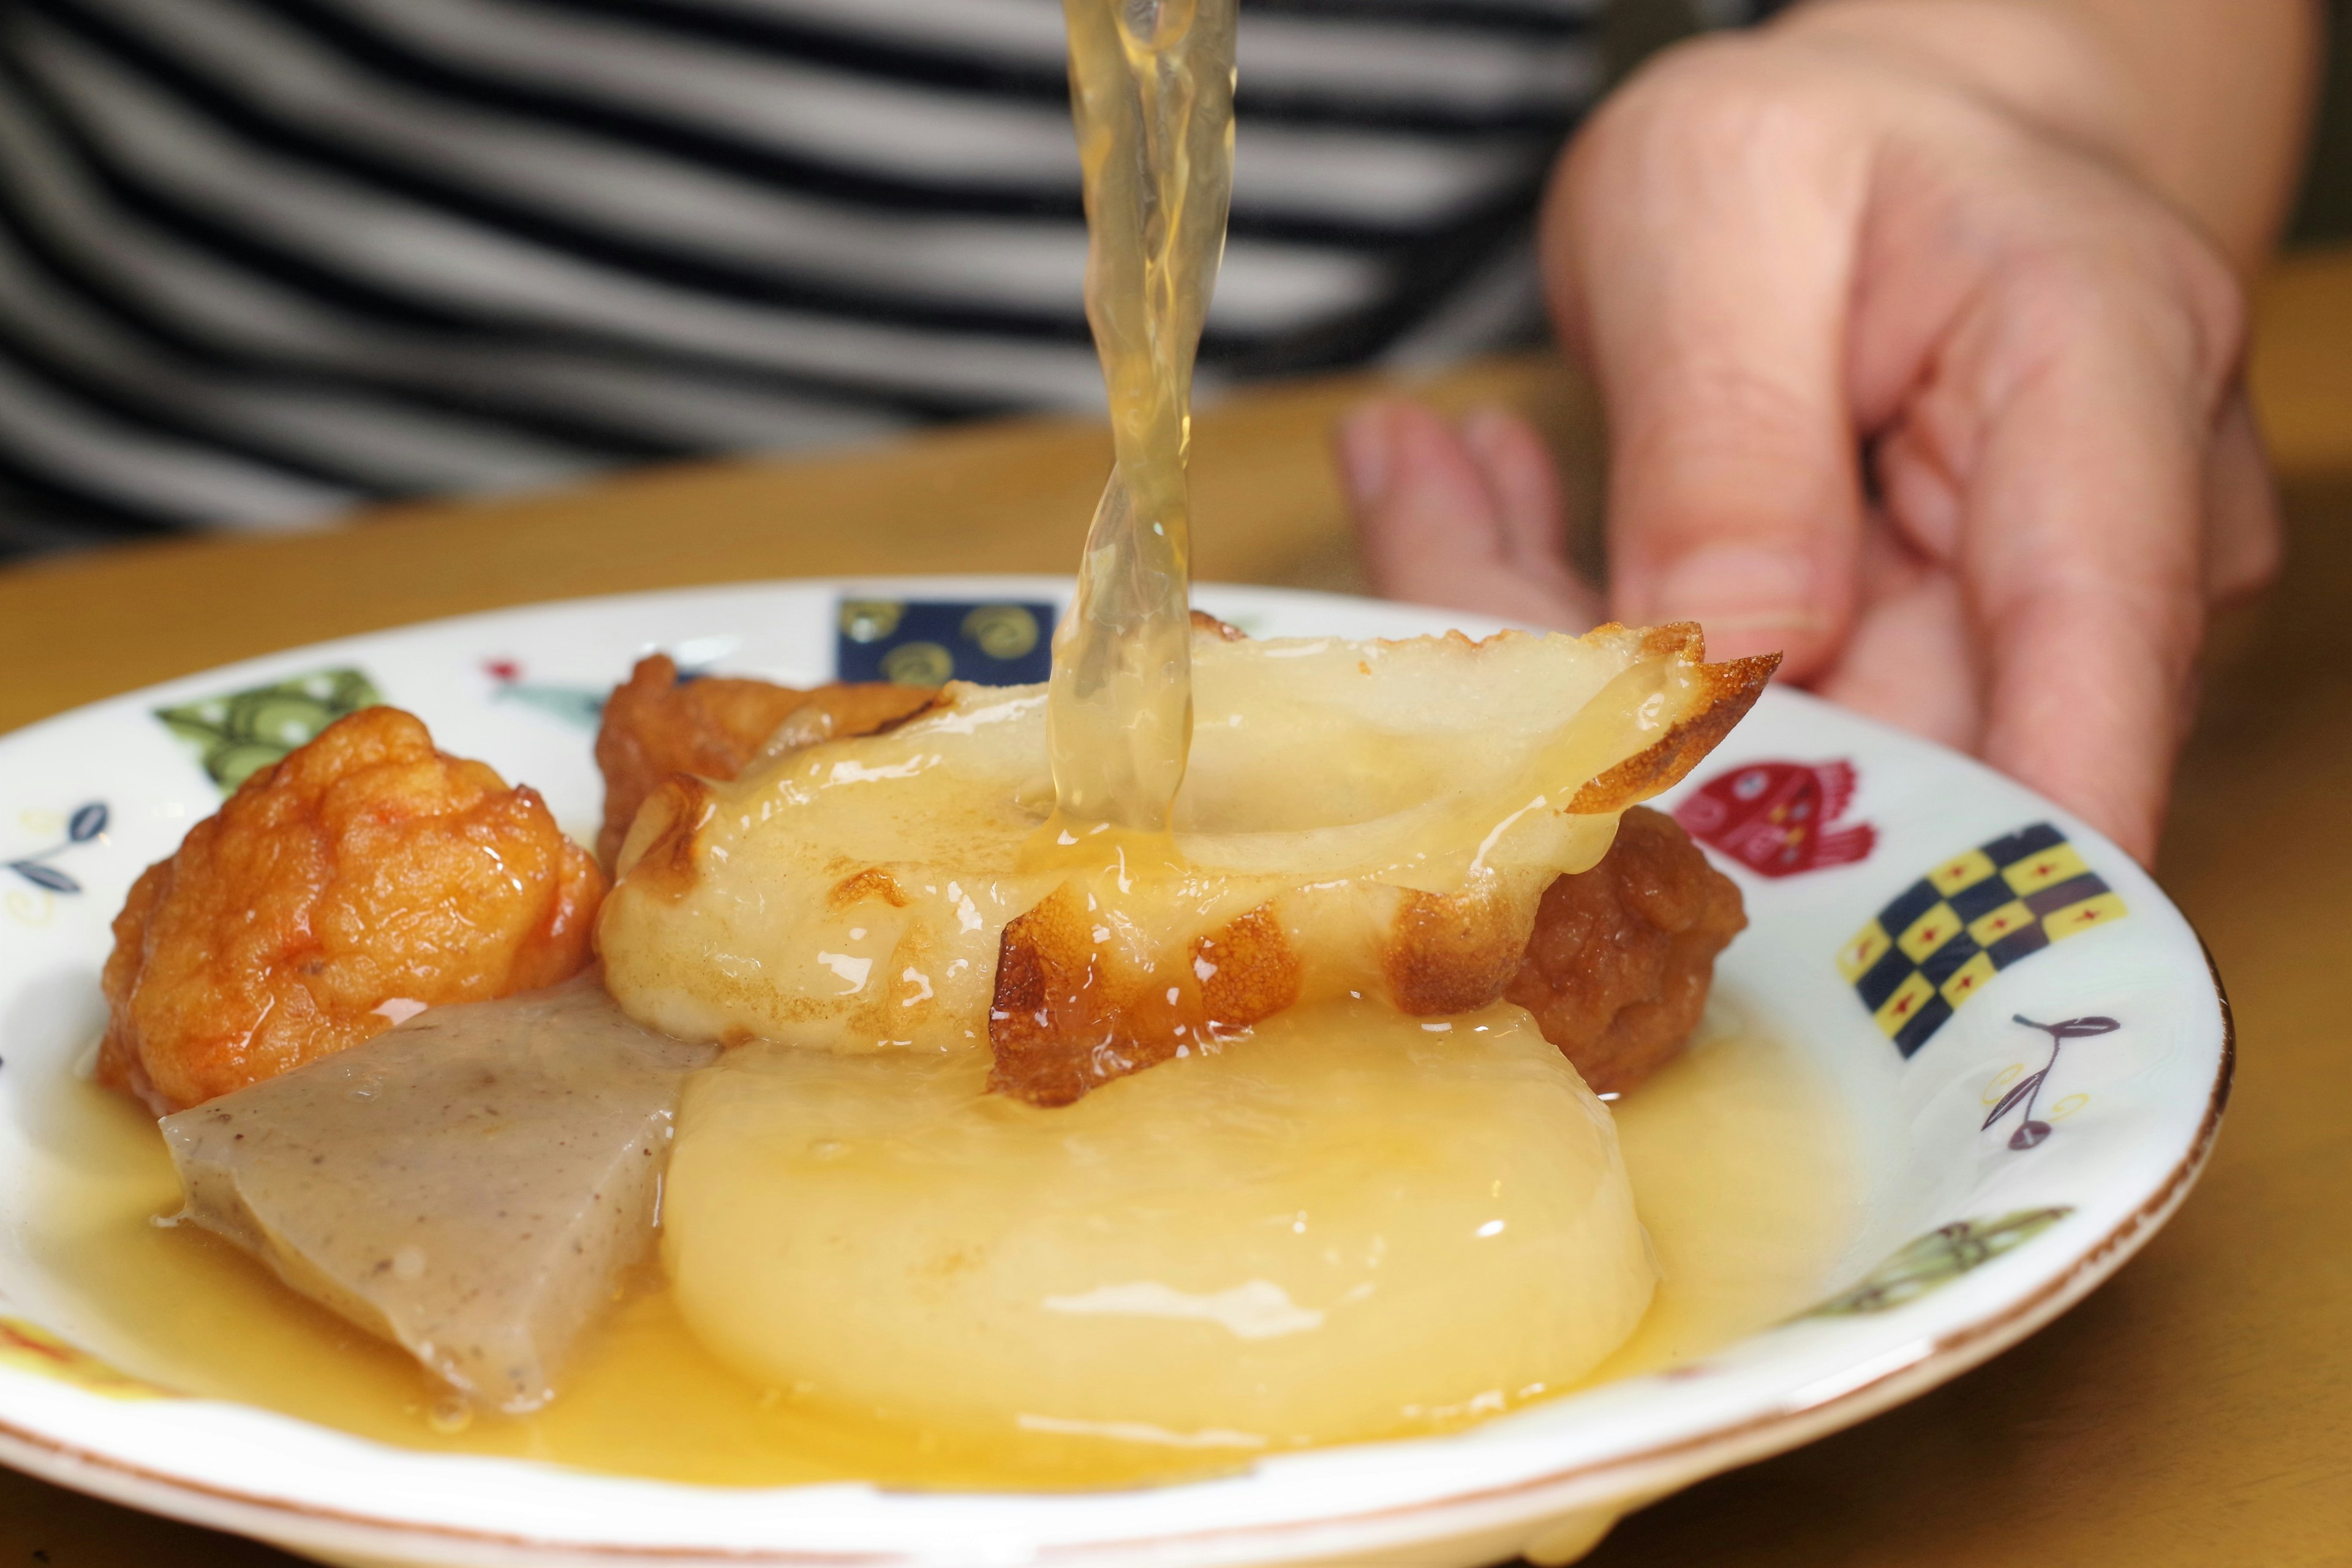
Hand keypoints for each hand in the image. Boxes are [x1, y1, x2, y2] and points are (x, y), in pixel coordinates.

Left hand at [1339, 6, 2289, 865]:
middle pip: (1913, 742)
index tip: (1870, 959)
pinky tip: (1453, 499)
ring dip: (1587, 683)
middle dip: (1680, 763)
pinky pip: (1728, 720)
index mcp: (2096, 380)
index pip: (2091, 647)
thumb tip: (1745, 655)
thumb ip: (1729, 431)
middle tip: (1454, 672)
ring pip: (1790, 750)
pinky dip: (1579, 648)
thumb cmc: (1818, 146)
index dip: (2006, 834)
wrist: (1868, 148)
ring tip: (1430, 495)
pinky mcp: (1894, 672)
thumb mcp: (1723, 209)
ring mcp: (1993, 626)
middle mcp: (2084, 537)